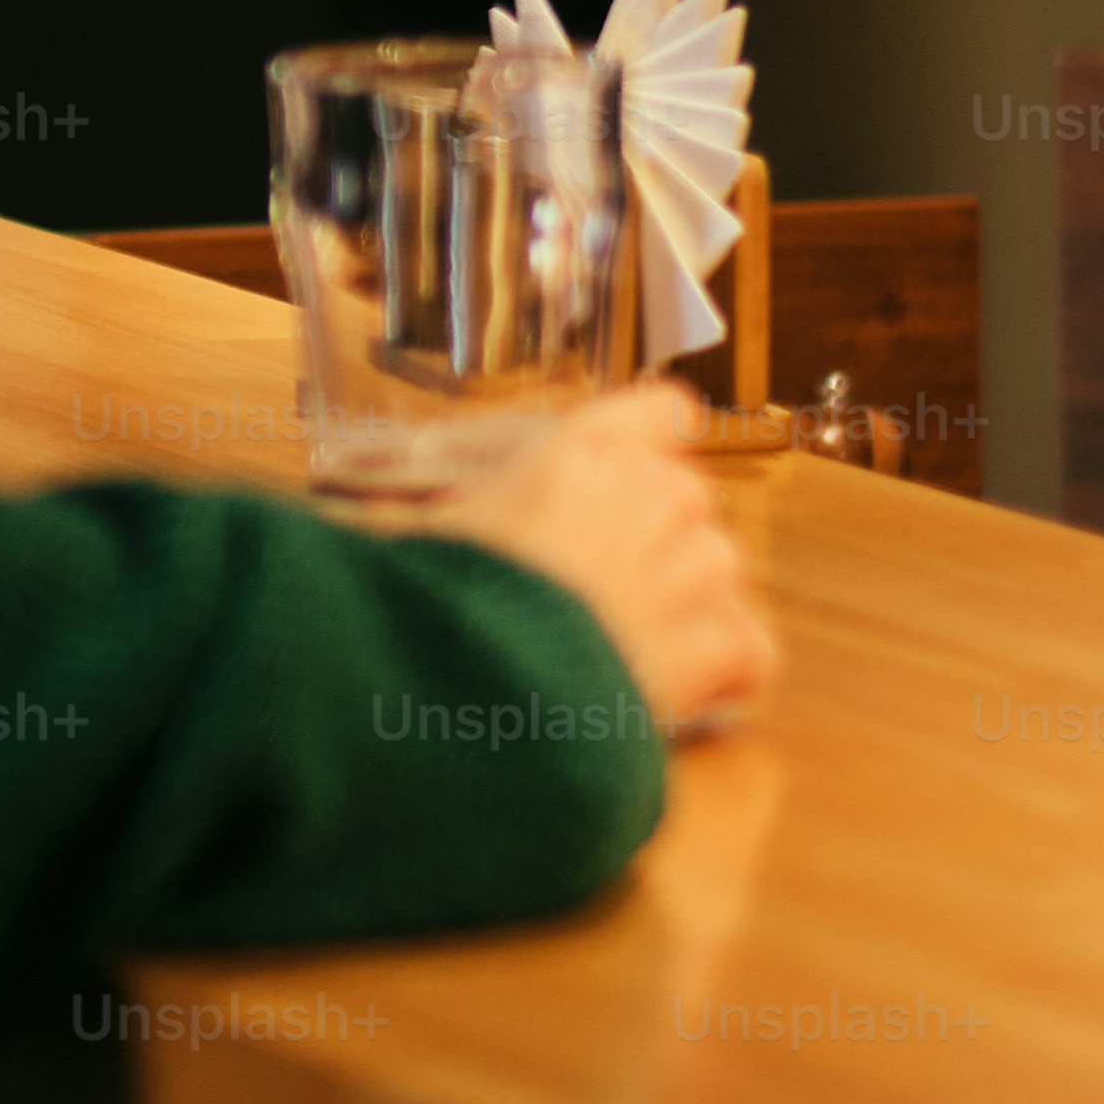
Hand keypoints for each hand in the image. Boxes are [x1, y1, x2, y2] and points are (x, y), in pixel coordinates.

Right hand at [421, 383, 777, 734]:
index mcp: (582, 453)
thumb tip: (353, 519)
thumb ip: (409, 516)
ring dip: (687, 608)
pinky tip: (674, 692)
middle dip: (656, 542)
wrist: (479, 680)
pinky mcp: (724, 640)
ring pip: (721, 574)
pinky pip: (750, 651)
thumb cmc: (438, 597)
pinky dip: (722, 674)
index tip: (642, 467)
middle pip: (689, 501)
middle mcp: (653, 495)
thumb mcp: (406, 531)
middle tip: (597, 590)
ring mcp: (698, 567)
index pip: (662, 412)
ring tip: (622, 649)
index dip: (656, 439)